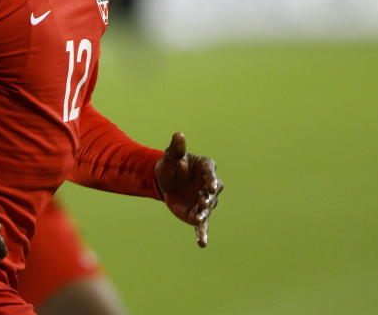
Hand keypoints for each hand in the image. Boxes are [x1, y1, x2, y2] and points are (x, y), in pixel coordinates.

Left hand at [155, 132, 223, 247]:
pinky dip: (202, 233)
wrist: (165, 181)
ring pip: (207, 209)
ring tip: (198, 219)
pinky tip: (202, 243)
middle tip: (204, 202)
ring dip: (203, 214)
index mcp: (206, 167)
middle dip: (209, 197)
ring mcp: (205, 200)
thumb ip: (176, 148)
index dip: (211, 179)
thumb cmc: (171, 165)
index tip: (211, 185)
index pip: (211, 173)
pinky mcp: (197, 214)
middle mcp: (209, 185)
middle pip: (213, 192)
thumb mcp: (170, 157)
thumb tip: (178, 135)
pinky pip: (201, 224)